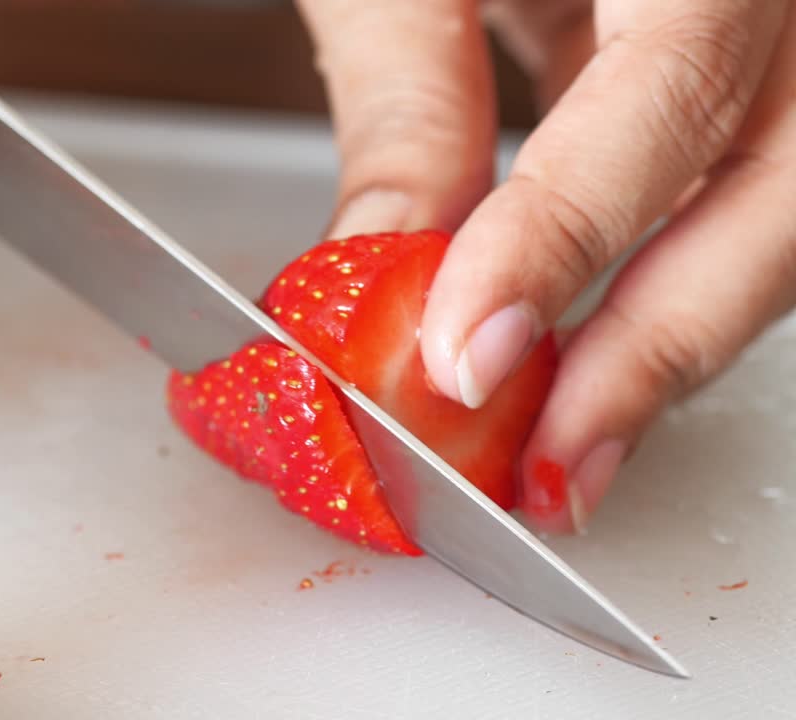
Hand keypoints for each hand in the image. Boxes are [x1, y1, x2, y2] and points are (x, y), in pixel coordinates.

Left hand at [296, 0, 795, 531]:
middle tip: (544, 470)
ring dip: (669, 342)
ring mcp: (790, 26)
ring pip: (783, 212)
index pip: (670, 89)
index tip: (466, 356)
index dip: (564, 240)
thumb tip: (383, 274)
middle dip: (656, 349)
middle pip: (780, 190)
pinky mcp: (761, 55)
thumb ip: (408, 97)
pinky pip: (747, 185)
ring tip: (566, 452)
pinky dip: (663, 281)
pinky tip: (591, 356)